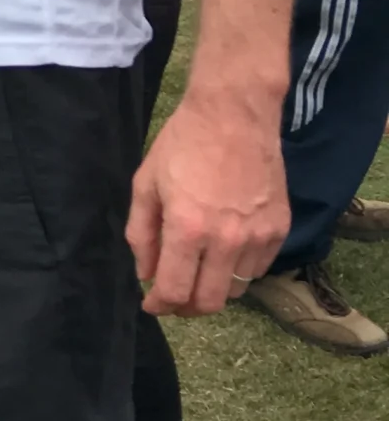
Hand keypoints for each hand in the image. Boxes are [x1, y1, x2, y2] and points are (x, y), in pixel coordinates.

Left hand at [128, 81, 287, 315]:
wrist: (234, 114)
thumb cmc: (183, 144)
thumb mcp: (146, 184)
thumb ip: (141, 234)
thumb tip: (146, 274)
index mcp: (188, 229)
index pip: (176, 291)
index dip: (161, 306)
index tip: (153, 305)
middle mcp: (226, 240)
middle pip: (210, 302)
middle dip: (187, 307)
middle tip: (175, 296)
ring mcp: (258, 237)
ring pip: (237, 289)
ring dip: (214, 287)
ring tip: (200, 268)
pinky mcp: (279, 229)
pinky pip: (259, 268)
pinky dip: (239, 270)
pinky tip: (225, 251)